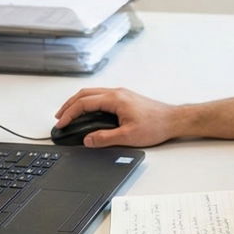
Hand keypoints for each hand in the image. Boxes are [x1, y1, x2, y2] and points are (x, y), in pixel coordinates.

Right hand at [54, 87, 183, 147]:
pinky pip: (100, 96)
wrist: (174, 120)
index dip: (69, 113)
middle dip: (69, 105)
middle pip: (85, 94)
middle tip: (59, 117)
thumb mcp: (128, 136)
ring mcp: (121, 94)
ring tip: (69, 114)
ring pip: (92, 93)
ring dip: (78, 102)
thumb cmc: (156, 125)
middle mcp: (117, 93)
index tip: (61, 123)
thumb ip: (105, 138)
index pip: (84, 103)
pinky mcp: (125, 98)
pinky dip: (88, 102)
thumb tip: (88, 140)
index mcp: (115, 99)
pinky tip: (88, 112)